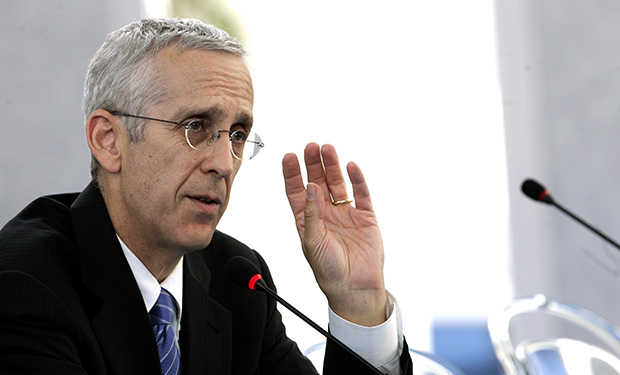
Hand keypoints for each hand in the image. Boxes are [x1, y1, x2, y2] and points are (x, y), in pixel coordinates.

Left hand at [282, 143, 386, 325]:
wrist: (354, 288)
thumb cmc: (328, 271)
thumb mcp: (312, 242)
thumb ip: (311, 214)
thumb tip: (310, 187)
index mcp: (308, 220)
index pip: (297, 192)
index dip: (292, 174)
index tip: (289, 156)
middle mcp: (325, 213)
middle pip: (317, 182)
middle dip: (313, 164)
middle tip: (311, 146)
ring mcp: (345, 213)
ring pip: (338, 183)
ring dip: (332, 166)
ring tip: (327, 149)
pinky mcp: (365, 216)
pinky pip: (361, 193)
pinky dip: (357, 179)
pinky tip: (351, 166)